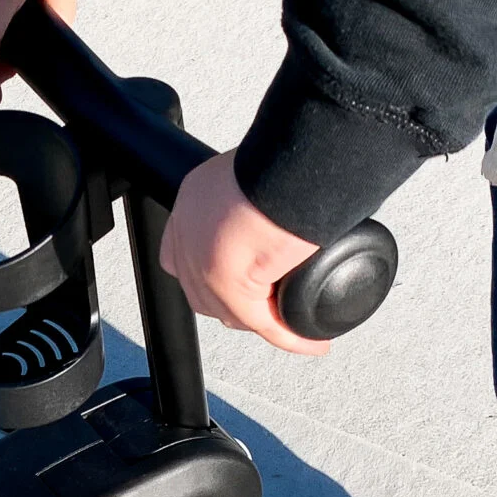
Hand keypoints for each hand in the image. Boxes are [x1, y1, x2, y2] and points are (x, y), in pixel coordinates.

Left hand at [163, 150, 331, 356]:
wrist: (295, 159)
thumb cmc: (287, 155)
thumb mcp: (263, 170)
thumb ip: (261, 191)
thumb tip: (290, 199)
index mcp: (194, 200)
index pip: (185, 252)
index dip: (208, 274)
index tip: (238, 279)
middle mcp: (190, 232)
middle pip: (204, 291)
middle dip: (235, 305)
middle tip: (272, 305)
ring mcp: (205, 262)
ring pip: (231, 311)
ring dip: (263, 321)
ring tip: (292, 321)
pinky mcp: (231, 285)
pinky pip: (264, 323)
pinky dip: (291, 336)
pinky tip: (312, 341)